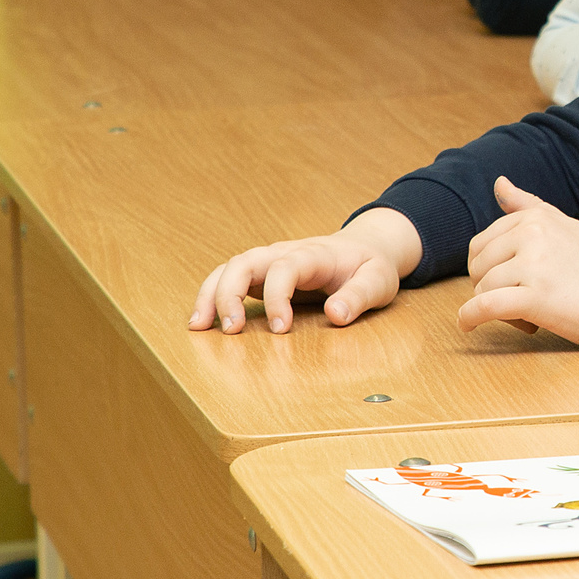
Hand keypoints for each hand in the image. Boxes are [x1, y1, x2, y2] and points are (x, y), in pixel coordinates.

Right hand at [188, 206, 422, 334]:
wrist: (365, 247)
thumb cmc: (371, 266)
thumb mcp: (378, 281)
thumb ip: (359, 296)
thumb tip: (335, 315)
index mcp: (314, 254)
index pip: (285, 267)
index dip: (278, 297)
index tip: (282, 329)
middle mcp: (285, 253)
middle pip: (245, 262)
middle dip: (230, 294)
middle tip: (231, 331)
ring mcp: (270, 262)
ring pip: (230, 268)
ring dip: (211, 295)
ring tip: (199, 327)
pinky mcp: (262, 274)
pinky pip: (229, 279)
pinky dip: (211, 297)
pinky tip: (203, 322)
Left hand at [456, 176, 578, 346]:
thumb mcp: (566, 227)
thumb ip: (529, 206)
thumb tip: (498, 183)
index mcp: (536, 217)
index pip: (482, 244)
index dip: (491, 269)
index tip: (515, 282)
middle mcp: (532, 234)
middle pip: (478, 266)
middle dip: (489, 288)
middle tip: (522, 300)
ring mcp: (534, 265)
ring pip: (481, 289)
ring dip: (494, 309)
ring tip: (528, 315)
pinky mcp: (536, 298)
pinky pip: (484, 307)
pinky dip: (469, 318)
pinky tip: (468, 326)